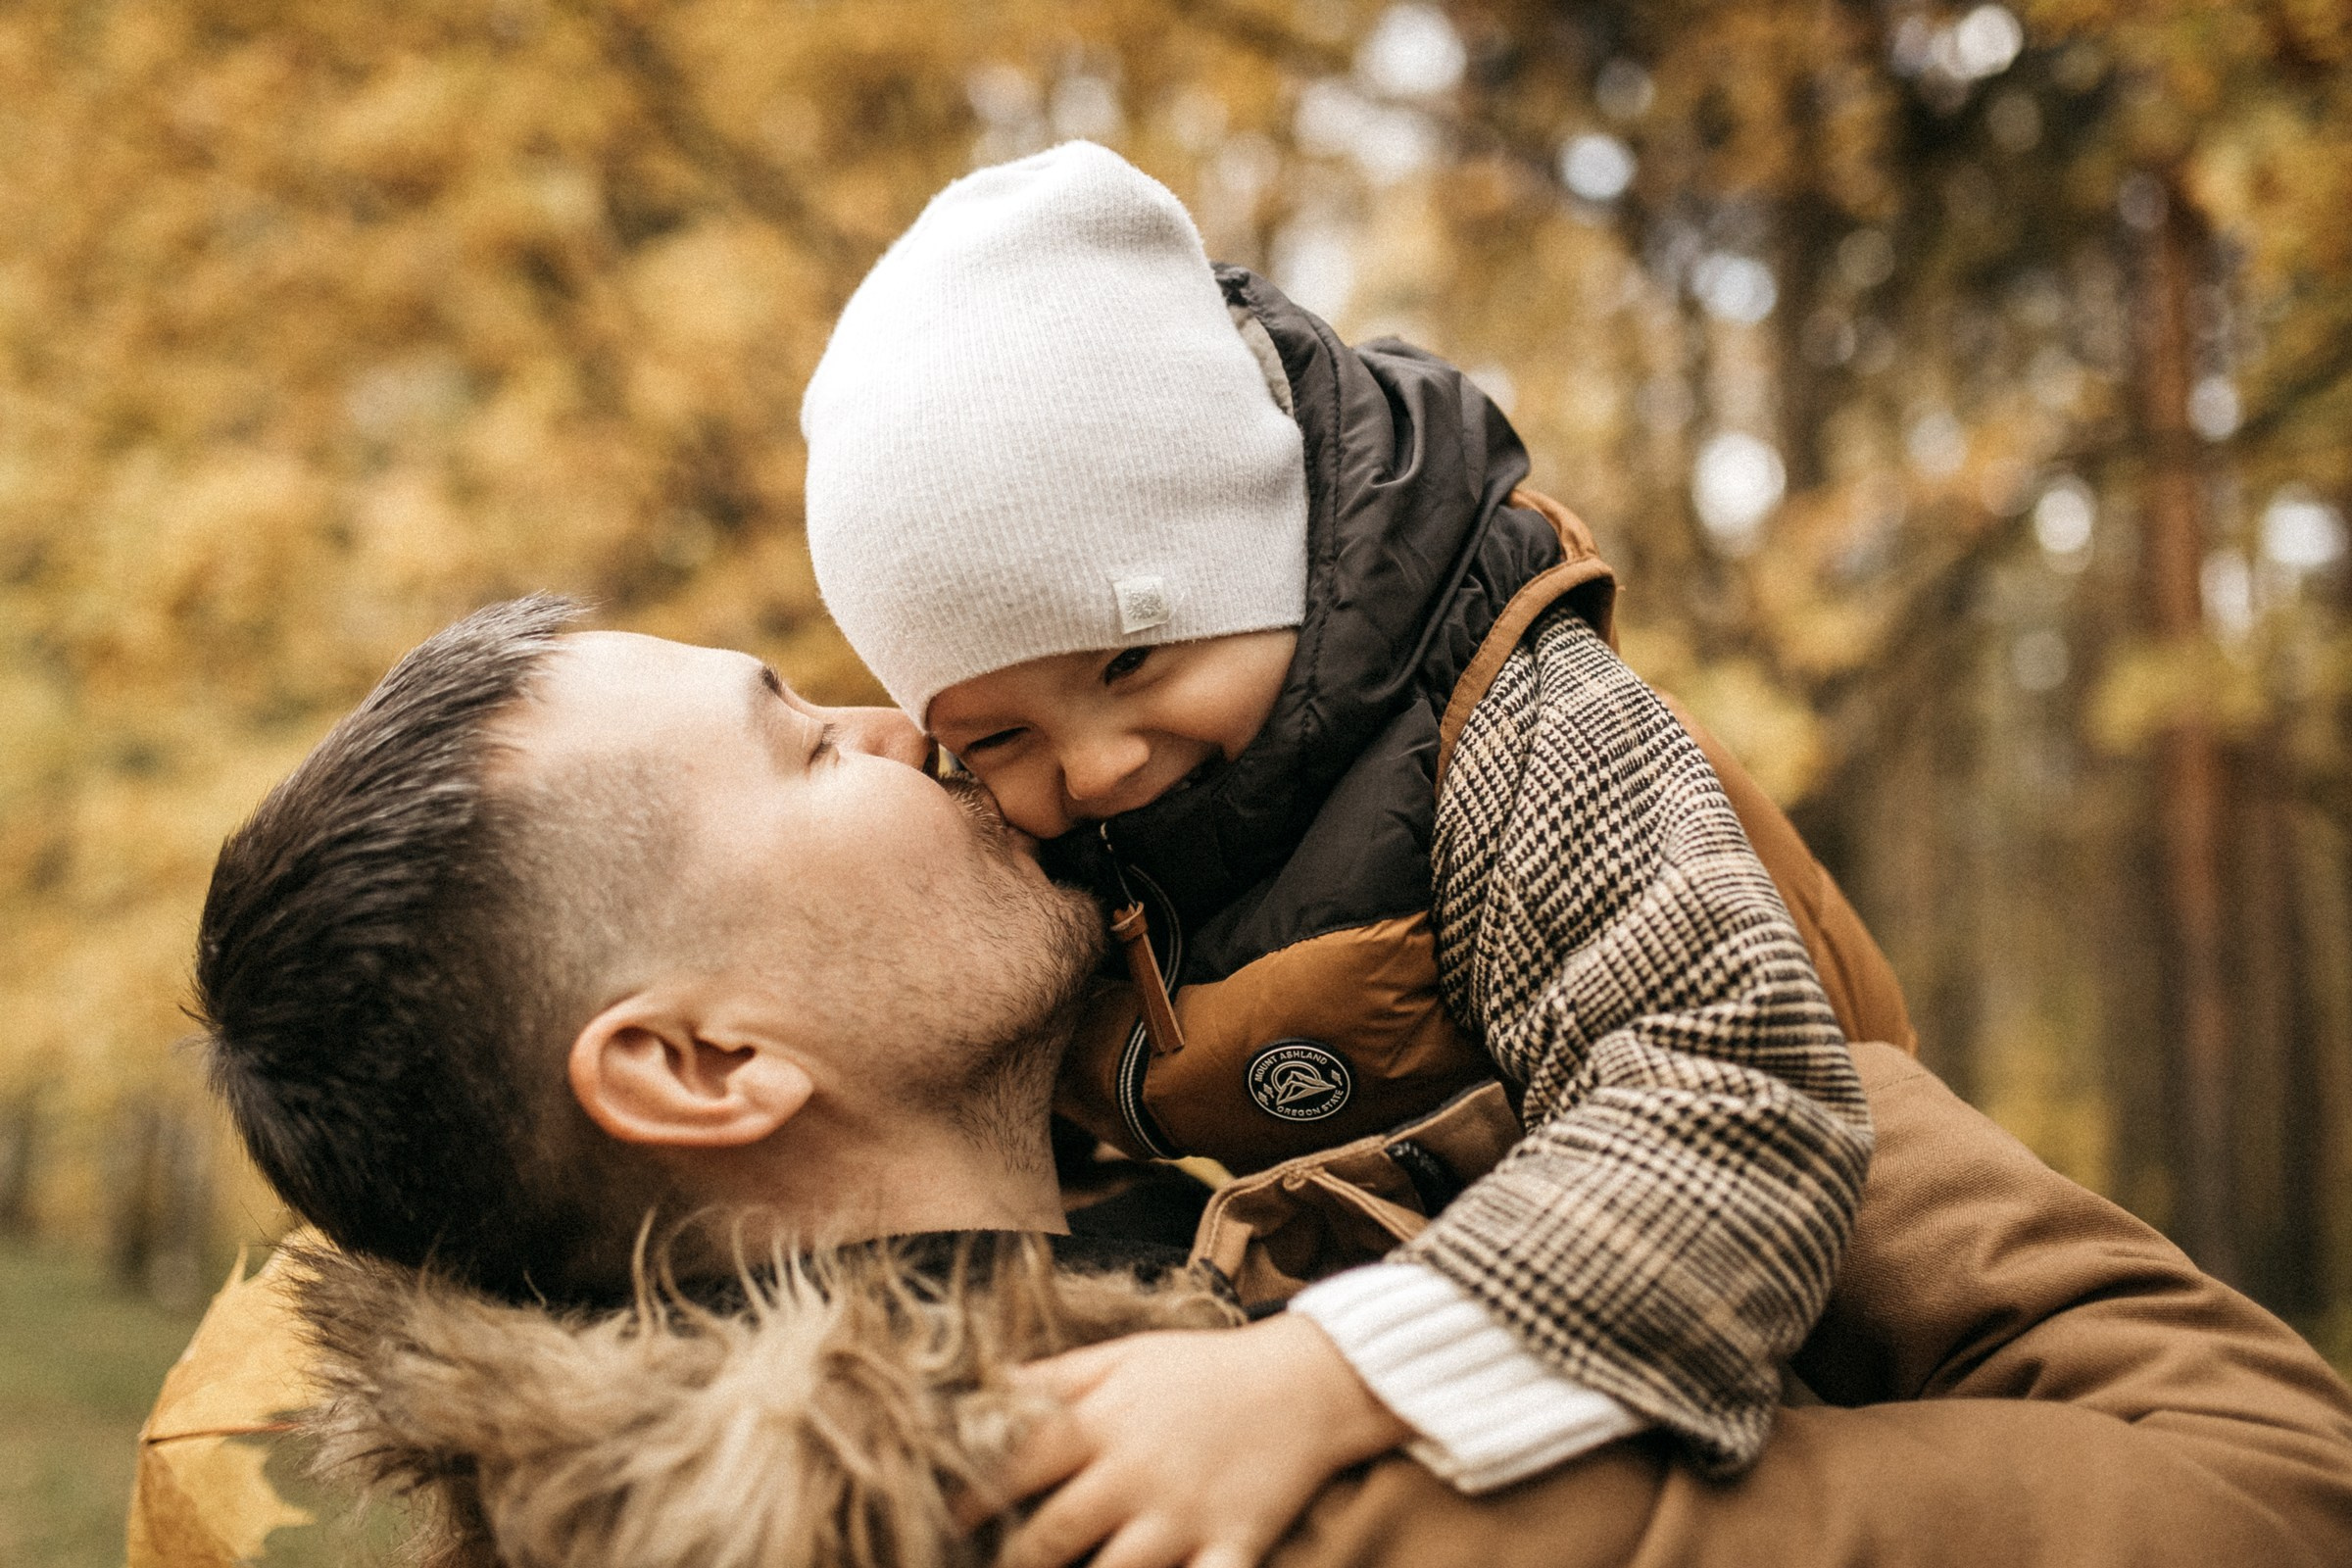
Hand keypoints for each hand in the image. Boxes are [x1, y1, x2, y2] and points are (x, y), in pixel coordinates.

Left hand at [981, 1313, 1410, 1567]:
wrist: (1305, 1381)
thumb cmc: (1203, 1368)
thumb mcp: (1123, 1355)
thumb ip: (1054, 1378)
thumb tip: (985, 1392)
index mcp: (1104, 1422)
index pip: (1015, 1464)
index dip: (972, 1494)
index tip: (947, 1517)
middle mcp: (1135, 1474)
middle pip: (1050, 1536)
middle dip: (1013, 1562)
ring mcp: (1183, 1518)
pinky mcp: (1230, 1549)